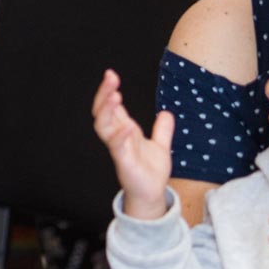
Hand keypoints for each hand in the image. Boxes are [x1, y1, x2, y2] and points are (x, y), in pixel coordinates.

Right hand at [92, 69, 172, 218]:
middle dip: (104, 94)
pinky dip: (120, 135)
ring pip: (103, 126)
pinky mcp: (123, 162)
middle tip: (110, 77)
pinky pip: (117, 146)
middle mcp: (117, 137)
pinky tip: (128, 125)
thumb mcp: (161, 146)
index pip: (111, 106)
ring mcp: (118, 148)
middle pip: (102, 111)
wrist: (153, 194)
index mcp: (124, 130)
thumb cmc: (151, 171)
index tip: (111, 74)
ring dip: (107, 110)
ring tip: (115, 95)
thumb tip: (166, 112)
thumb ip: (162, 130)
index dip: (108, 90)